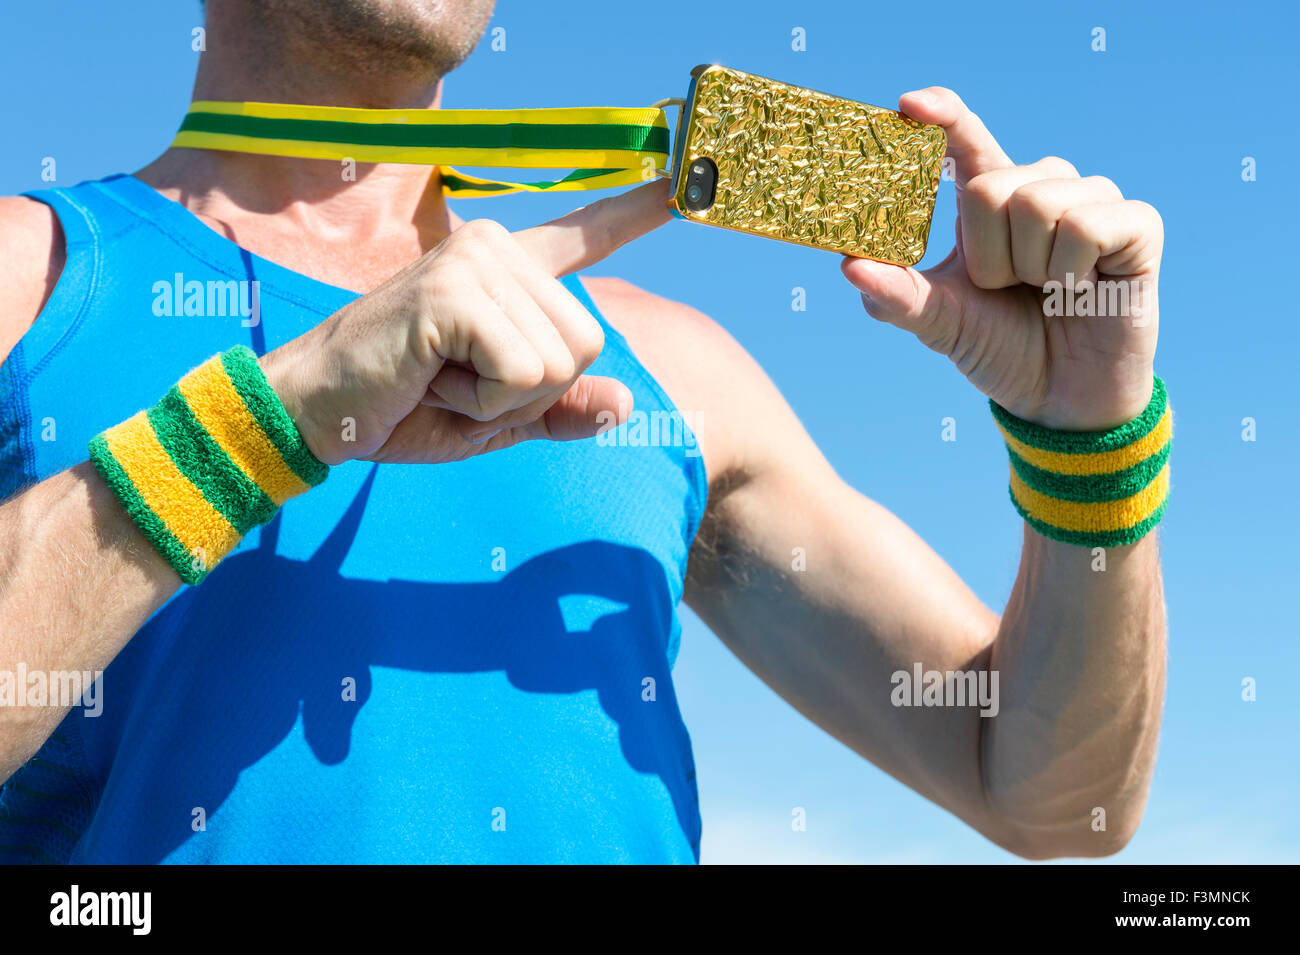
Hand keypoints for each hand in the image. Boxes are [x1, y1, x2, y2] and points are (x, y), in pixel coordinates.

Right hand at [261, 180, 670, 465]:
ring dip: (504, 399)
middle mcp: (497, 247)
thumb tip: (625, 403)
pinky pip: (525, 372)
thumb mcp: (498, 418)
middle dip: (532, 390)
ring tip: (441, 378)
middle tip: (459, 381)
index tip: (684, 178)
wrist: (315, 412)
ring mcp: (476, 261)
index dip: (635, 211)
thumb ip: (561, 408)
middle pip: (587, 341)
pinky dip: (485, 403)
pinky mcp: (456, 290)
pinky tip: (432, 379)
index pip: (585, 233)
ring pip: (560, 360)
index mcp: (509, 270)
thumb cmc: (403, 407)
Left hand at [842, 88, 1162, 429]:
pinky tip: (1081, 290)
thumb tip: (849, 265)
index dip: (941, 115)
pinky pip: (1085, 226)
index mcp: (990, 199)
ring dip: (1028, 268)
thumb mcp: (940, 323)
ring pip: (1036, 204)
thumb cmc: (1000, 348)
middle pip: (988, 186)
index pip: (964, 138)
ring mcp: (1091, 200)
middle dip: (984, 256)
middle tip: (1007, 289)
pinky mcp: (1137, 224)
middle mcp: (1040, 186)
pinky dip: (1070, 272)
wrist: (1059, 399)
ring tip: (1047, 291)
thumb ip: (896, 295)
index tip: (909, 106)